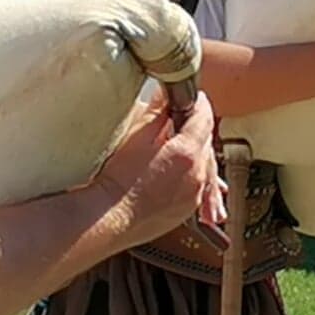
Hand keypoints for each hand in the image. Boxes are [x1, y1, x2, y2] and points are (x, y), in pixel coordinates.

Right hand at [89, 92, 218, 241]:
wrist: (108, 219)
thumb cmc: (117, 180)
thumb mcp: (136, 136)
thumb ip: (157, 112)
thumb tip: (166, 95)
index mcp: (187, 152)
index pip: (204, 116)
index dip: (195, 102)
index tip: (187, 96)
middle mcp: (198, 175)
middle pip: (206, 141)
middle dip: (196, 127)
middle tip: (180, 116)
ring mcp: (194, 196)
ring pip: (205, 165)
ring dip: (198, 153)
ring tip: (187, 145)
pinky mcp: (186, 211)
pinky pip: (199, 187)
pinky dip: (196, 176)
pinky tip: (192, 175)